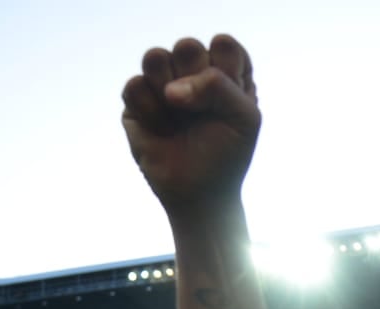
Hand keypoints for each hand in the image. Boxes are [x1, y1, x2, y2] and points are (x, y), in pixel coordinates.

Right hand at [121, 35, 259, 218]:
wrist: (198, 193)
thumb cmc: (226, 155)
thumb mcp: (244, 118)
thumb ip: (219, 85)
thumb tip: (170, 90)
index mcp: (226, 70)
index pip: (223, 45)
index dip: (225, 74)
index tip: (230, 104)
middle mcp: (193, 71)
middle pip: (187, 47)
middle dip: (196, 84)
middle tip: (202, 113)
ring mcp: (163, 83)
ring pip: (155, 57)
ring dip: (169, 94)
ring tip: (179, 120)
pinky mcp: (136, 100)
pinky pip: (134, 86)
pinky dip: (151, 113)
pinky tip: (162, 131)